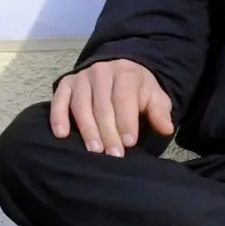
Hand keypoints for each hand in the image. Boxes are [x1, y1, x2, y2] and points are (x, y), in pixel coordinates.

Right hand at [50, 58, 173, 154]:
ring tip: (94, 150)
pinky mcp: (66, 83)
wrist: (120, 71)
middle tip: (113, 154)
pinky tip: (61, 134)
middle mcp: (102, 72)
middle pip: (103, 106)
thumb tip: (166, 128)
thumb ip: (160, 112)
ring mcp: (82, 77)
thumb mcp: (155, 98)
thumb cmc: (138, 91)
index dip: (126, 122)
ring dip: (87, 130)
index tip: (129, 143)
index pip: (124, 99)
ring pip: (81, 105)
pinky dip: (58, 116)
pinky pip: (59, 100)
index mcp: (126, 73)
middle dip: (108, 132)